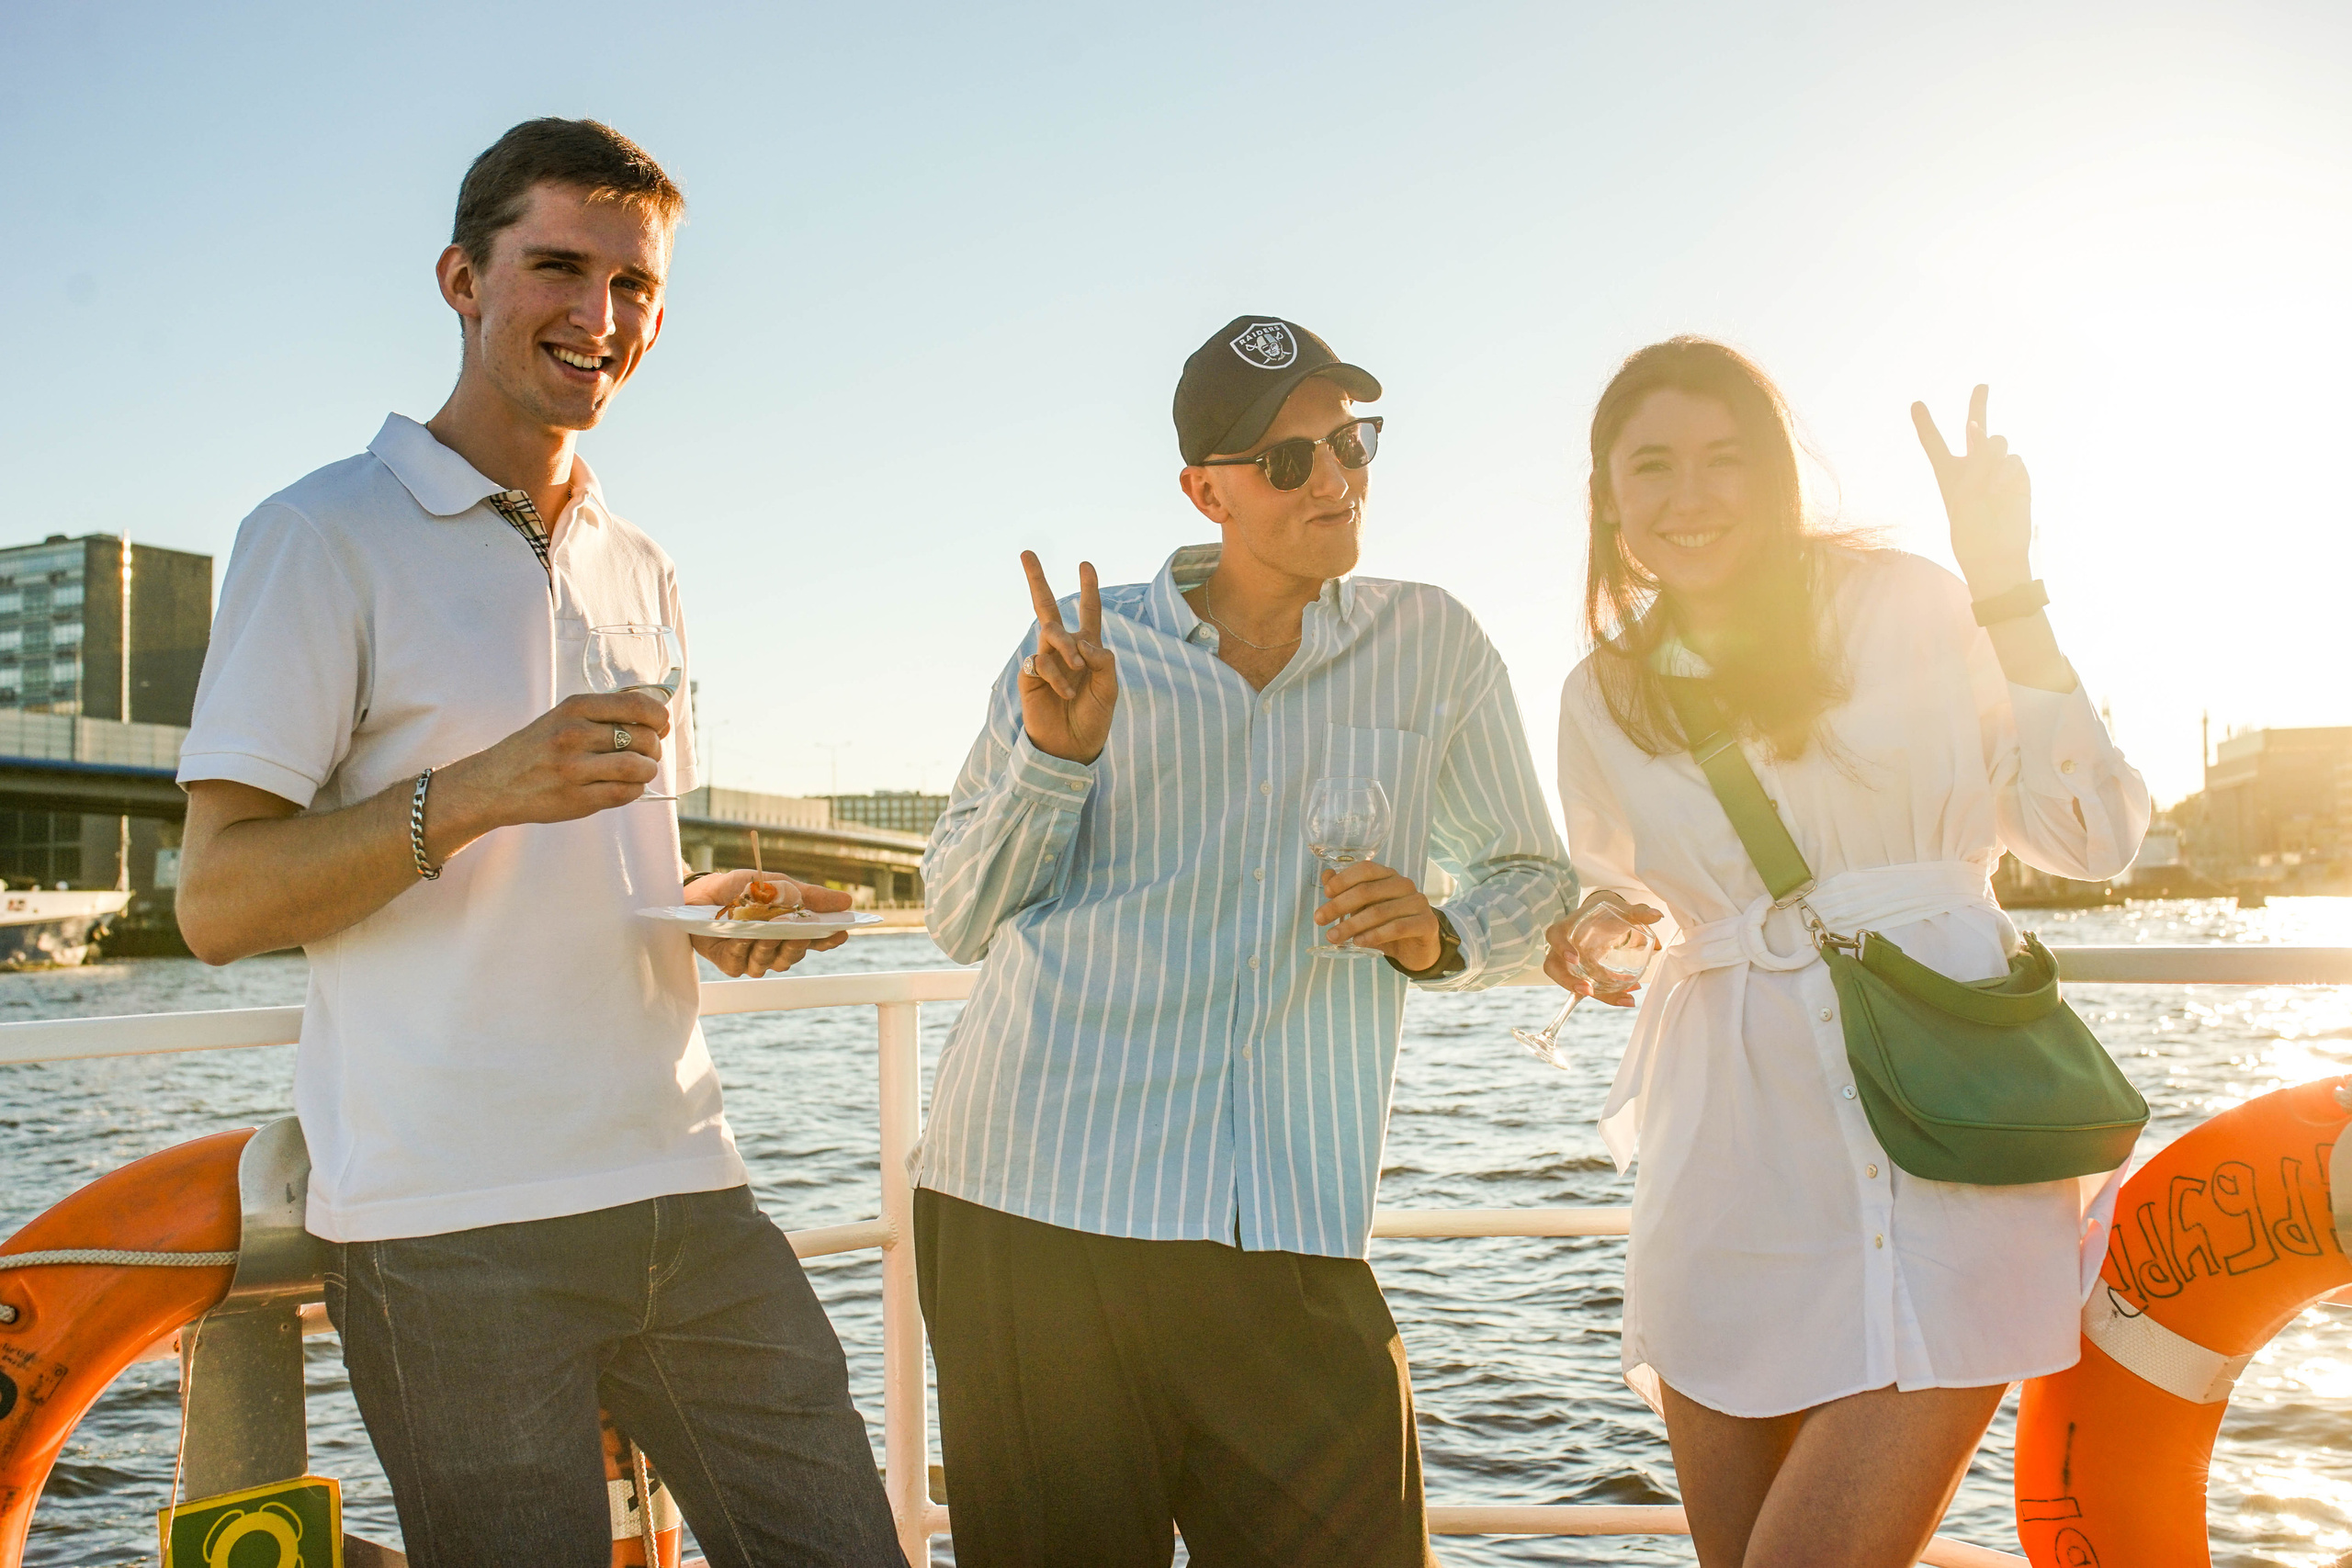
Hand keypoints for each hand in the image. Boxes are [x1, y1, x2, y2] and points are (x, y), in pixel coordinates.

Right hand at [432, 691, 667, 842]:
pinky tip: (626, 786)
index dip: (658, 717)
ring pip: (638, 767)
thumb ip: (603, 714)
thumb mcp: (563, 717)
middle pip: (643, 738)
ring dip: (648, 770)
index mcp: (575, 708)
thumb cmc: (536, 749)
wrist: (494, 783)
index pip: (636, 706)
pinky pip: (625, 793)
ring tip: (639, 770)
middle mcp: (574, 735)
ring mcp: (575, 768)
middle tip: (647, 752)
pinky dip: (635, 789)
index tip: (659, 725)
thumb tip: (656, 719)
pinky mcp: (577, 799)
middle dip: (654, 747)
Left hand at [684, 868, 850, 977]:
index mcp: (790, 929)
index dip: (829, 939)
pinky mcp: (730, 963)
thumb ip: (809, 896)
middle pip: (794, 955)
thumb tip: (847, 901)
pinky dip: (744, 949)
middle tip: (801, 934)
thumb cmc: (739, 888)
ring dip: (770, 947)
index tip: (840, 932)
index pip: (816, 940)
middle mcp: (774, 947)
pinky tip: (743, 938)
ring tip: (768, 933)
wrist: (698, 893)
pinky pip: (742, 963)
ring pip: (771, 962)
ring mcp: (753, 957)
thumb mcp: (778, 885)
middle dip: (798, 945)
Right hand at [1018, 551, 1117, 763]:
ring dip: (1066, 646)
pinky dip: (1058, 675)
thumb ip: (1103, 660)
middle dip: (1037, 580)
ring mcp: (1045, 660)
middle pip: (1048, 607)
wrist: (1072, 747)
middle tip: (1026, 553)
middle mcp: (1064, 649)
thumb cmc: (1094, 718)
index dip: (1089, 590)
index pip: (1088, 613)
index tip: (1086, 565)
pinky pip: (1042, 661)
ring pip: (1050, 630)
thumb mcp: (1109, 688)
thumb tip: (1081, 641)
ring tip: (1077, 666)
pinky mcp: (1030, 675)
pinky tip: (1066, 693)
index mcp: (1087, 649)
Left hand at [1315, 860, 1440, 970]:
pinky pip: (1397, 928)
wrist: (1418, 948)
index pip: (1365, 869)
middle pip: (1367, 891)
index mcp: (1389, 876)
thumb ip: (1347, 891)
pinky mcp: (1427, 923)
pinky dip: (1374, 935)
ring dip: (1352, 925)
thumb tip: (1327, 876)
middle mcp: (1404, 885)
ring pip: (1379, 912)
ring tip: (1333, 937)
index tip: (1326, 894)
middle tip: (1319, 920)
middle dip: (1339, 905)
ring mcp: (1418, 903)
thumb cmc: (1388, 924)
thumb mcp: (1365, 908)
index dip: (1344, 879)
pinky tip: (1358, 942)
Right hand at [1541, 890, 1662, 1007]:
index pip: (1554, 935)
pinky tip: (1629, 997)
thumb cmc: (1606, 913)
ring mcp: (1569, 965)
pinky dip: (1609, 996)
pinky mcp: (1582, 975)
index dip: (1561, 947)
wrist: (1603, 920)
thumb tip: (1657, 915)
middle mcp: (1562, 948)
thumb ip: (1638, 912)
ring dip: (1595, 994)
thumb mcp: (1621, 910)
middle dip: (1567, 982)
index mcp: (1567, 927)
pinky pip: (1589, 988)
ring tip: (1623, 998)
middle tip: (1587, 990)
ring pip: (1571, 984)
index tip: (1575, 959)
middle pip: (1552, 967)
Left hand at [1912, 385, 2033, 598]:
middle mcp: (1973, 467)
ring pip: (1996, 441)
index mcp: (1949, 473)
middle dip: (1979, 405)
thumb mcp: (1962, 492)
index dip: (1925, 424)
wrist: (1995, 552)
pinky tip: (2002, 492)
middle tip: (1982, 385)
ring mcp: (1997, 469)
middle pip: (1975, 429)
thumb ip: (1971, 457)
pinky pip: (2013, 459)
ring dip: (1989, 456)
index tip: (1916, 404)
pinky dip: (2005, 474)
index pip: (1935, 444)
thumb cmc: (1970, 528)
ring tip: (1987, 487)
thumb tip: (1979, 425)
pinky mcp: (2018, 475)